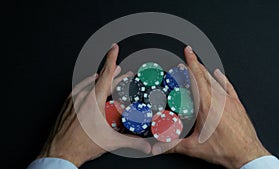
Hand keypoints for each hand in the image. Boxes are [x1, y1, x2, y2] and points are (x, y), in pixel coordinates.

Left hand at [38, 44, 150, 166]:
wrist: (59, 152)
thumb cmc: (81, 145)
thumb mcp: (111, 142)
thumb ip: (133, 142)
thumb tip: (147, 146)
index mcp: (94, 100)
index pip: (106, 74)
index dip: (112, 58)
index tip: (114, 48)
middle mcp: (83, 96)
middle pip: (101, 79)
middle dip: (114, 74)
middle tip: (124, 73)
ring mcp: (73, 99)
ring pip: (89, 82)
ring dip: (101, 78)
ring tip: (108, 76)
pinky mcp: (67, 104)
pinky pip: (79, 88)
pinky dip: (88, 84)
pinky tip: (90, 85)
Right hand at [152, 46, 269, 168]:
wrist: (247, 154)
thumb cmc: (225, 149)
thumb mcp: (193, 147)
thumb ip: (171, 146)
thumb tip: (156, 147)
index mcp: (206, 106)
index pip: (197, 78)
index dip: (191, 63)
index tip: (188, 52)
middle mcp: (218, 100)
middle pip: (205, 76)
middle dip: (195, 65)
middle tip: (188, 58)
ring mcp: (229, 101)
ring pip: (216, 80)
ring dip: (206, 71)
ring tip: (199, 65)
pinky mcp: (238, 105)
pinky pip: (229, 87)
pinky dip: (223, 79)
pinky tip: (219, 74)